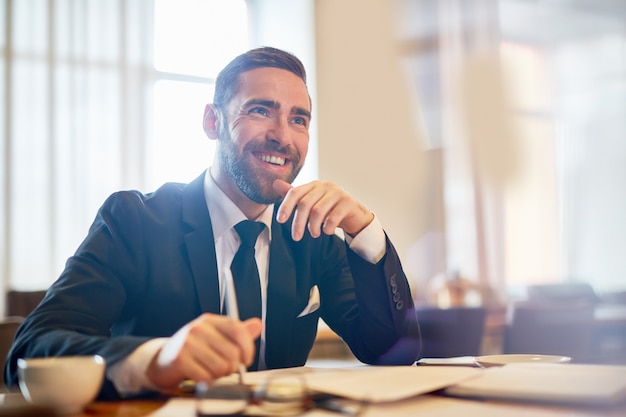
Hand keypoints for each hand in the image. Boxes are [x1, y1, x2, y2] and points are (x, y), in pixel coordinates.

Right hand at [146, 314, 261, 389]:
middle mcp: (198, 328)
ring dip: (220, 375)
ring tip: (212, 372)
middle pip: (232, 352)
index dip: (248, 348)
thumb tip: (258, 324)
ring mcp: (188, 343)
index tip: (246, 360)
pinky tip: (202, 377)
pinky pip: (206, 376)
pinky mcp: (180, 360)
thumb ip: (237, 333)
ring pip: (221, 367)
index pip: (238, 330)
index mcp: (210, 320)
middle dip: (233, 367)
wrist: (162, 361)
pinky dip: (207, 381)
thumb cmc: (193, 350)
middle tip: (225, 369)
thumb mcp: (215, 337)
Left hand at [273, 179, 373, 240]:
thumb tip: (275, 183)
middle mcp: (325, 186)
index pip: (295, 192)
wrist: (354, 215)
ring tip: (314, 234)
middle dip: (298, 222)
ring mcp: (338, 193)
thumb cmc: (330, 209)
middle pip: (305, 204)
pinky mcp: (348, 203)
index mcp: (314, 185)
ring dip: (313, 226)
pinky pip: (333, 217)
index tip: (280, 220)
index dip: (286, 206)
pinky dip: (327, 228)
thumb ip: (295, 195)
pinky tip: (327, 231)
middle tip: (296, 237)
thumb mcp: (311, 203)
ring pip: (318, 211)